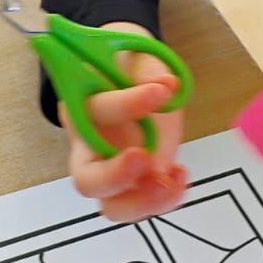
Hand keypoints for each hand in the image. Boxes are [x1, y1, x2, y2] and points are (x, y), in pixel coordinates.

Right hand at [62, 22, 186, 222]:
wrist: (132, 80)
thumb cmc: (127, 66)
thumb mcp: (136, 56)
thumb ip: (148, 67)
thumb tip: (167, 83)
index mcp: (81, 107)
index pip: (95, 111)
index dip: (127, 104)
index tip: (162, 91)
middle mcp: (90, 147)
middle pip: (86, 179)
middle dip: (115, 176)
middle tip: (144, 159)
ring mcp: (112, 171)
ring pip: (112, 206)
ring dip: (144, 202)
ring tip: (173, 180)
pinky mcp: (135, 182)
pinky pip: (142, 204)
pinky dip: (166, 199)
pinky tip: (180, 173)